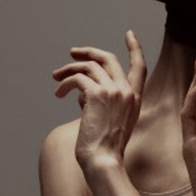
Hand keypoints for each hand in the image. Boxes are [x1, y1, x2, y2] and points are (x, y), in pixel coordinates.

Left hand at [52, 31, 145, 177]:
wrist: (103, 160)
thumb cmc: (105, 148)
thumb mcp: (113, 122)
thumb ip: (104, 103)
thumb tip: (82, 92)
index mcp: (135, 99)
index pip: (140, 67)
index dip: (135, 49)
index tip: (130, 35)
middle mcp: (127, 92)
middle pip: (108, 58)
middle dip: (89, 52)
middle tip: (73, 53)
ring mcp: (114, 92)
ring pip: (89, 66)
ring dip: (69, 70)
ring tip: (56, 78)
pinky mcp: (97, 95)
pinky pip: (77, 79)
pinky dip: (65, 83)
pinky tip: (58, 93)